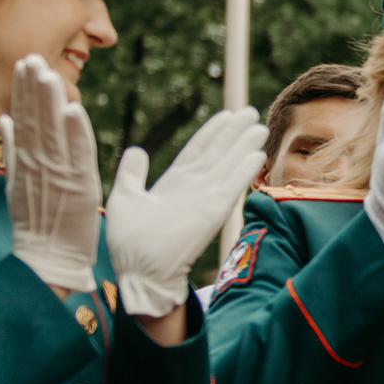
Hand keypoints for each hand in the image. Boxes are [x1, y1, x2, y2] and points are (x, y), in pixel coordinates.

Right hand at [0, 55, 102, 293]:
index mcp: (26, 161)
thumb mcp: (17, 183)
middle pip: (36, 119)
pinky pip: (78, 154)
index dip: (24, 90)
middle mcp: (39, 164)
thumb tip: (5, 121)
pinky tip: (74, 108)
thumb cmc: (36, 223)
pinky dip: (76, 132)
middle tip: (33, 56)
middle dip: (34, 88)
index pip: (25, 119)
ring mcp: (57, 174)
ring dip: (52, 102)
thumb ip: (12, 151)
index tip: (24, 63)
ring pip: (53, 131)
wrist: (47, 259)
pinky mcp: (78, 186)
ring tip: (50, 73)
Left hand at [106, 107, 268, 318]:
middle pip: (218, 153)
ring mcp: (204, 199)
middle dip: (234, 132)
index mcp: (173, 184)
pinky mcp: (212, 211)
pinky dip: (244, 169)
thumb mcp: (124, 198)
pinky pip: (231, 185)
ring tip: (259, 125)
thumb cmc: (128, 242)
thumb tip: (136, 150)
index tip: (225, 115)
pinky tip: (257, 154)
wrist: (138, 271)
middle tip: (250, 111)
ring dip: (244, 145)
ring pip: (228, 164)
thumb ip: (131, 174)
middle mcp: (193, 188)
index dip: (211, 132)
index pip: (196, 151)